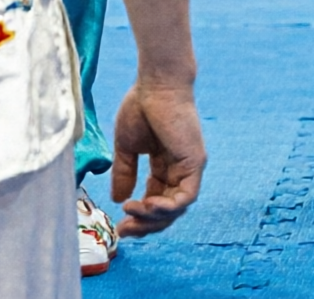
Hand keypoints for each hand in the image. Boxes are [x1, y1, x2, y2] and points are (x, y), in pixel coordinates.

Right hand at [110, 80, 205, 235]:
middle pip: (166, 212)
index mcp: (164, 166)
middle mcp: (179, 169)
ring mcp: (189, 167)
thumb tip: (119, 200)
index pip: (155, 202)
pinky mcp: (195, 162)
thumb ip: (125, 172)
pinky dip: (168, 207)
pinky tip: (148, 205)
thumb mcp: (127, 146)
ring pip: (176, 209)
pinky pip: (186, 197)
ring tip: (132, 211)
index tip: (119, 224)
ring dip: (153, 218)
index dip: (138, 217)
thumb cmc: (142, 106)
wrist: (155, 83)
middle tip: (123, 230)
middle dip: (144, 225)